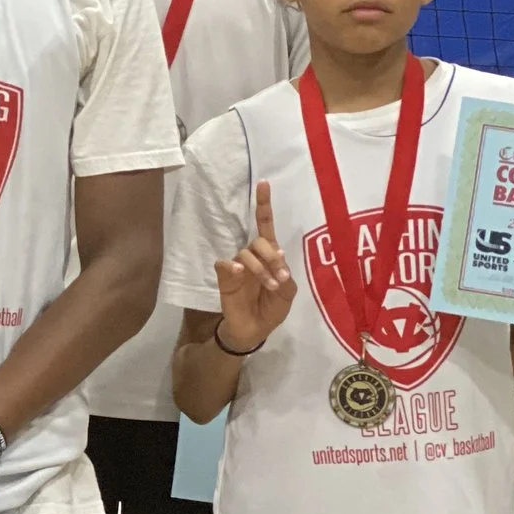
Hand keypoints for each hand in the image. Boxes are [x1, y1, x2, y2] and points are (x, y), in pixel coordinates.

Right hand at [214, 180, 294, 353]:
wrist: (254, 330)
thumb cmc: (271, 308)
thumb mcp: (288, 292)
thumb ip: (284, 273)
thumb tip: (274, 256)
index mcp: (269, 255)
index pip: (265, 226)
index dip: (264, 205)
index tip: (264, 183)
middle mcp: (252, 256)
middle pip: (259, 240)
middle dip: (271, 254)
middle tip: (280, 275)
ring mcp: (237, 266)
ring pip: (246, 253)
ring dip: (261, 268)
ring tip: (269, 285)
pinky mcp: (224, 277)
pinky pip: (226, 264)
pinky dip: (233, 266)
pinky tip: (238, 273)